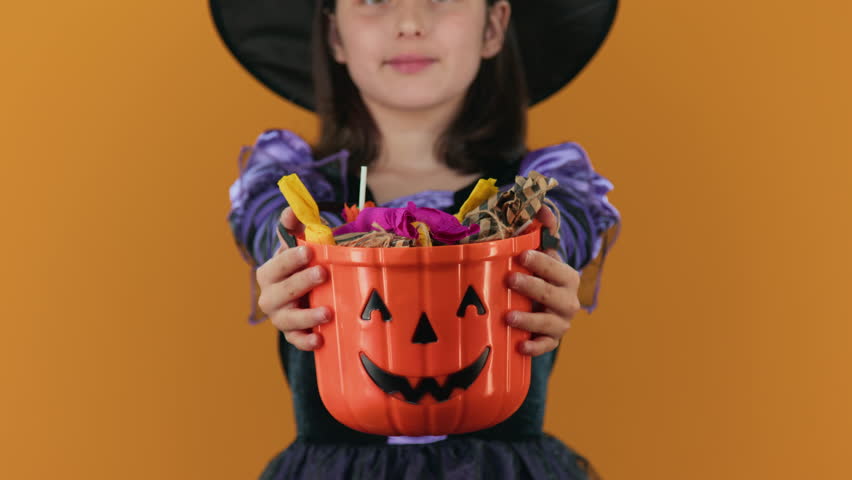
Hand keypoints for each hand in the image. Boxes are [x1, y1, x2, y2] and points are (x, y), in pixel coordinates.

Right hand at [255, 207, 329, 350]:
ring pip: (287, 320)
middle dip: (300, 283)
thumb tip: (291, 210)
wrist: (305, 293)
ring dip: (306, 317)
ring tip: (327, 312)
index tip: (309, 252)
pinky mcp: (293, 334)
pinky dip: (305, 341)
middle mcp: (271, 297)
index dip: (290, 259)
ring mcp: (281, 317)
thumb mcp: (299, 245)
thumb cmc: (302, 266)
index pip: (276, 266)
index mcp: (270, 273)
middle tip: (323, 273)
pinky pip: (296, 341)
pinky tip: (320, 339)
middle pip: (280, 293)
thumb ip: (295, 227)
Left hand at [506, 207, 580, 355]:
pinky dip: (534, 347)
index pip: (556, 268)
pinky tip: (520, 346)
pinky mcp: (551, 341)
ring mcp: (560, 323)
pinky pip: (545, 347)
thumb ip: (542, 230)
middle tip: (510, 279)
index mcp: (566, 276)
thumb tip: (541, 206)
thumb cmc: (538, 276)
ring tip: (508, 317)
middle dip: (532, 287)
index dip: (542, 263)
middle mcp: (567, 300)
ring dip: (530, 320)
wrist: (543, 308)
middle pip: (552, 295)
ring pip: (549, 324)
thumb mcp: (540, 254)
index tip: (522, 256)